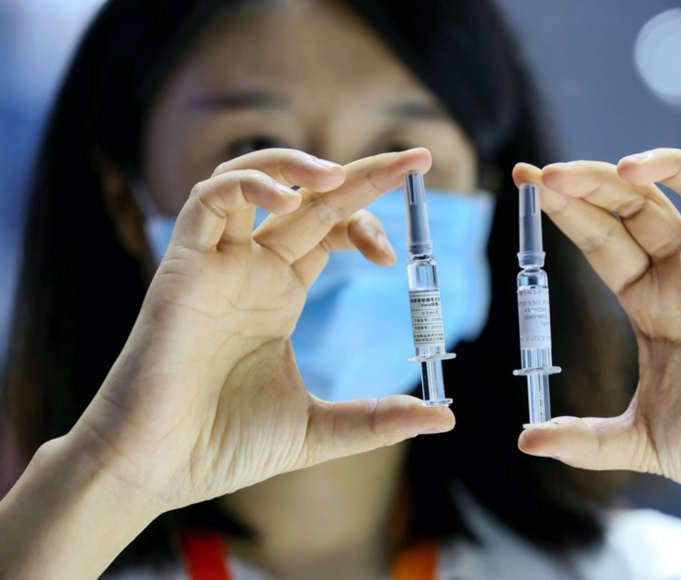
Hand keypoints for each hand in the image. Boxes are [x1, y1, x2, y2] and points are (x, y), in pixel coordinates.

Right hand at [71, 147, 453, 512]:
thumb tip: (444, 419)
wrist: (158, 469)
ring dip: (295, 164)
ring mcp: (216, 264)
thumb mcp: (319, 429)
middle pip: (307, 196)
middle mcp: (251, 269)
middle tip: (412, 159)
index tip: (393, 259)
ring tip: (338, 173)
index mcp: (280, 293)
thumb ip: (377, 419)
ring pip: (250, 179)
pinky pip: (206, 201)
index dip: (366, 225)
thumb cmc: (224, 446)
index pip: (329, 228)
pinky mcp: (181, 268)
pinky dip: (246, 186)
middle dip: (361, 174)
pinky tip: (284, 201)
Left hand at [514, 148, 680, 507]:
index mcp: (649, 301)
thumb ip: (584, 440)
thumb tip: (525, 442)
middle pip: (639, 206)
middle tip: (553, 174)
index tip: (527, 179)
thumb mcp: (639, 442)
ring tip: (626, 166)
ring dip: (669, 168)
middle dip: (596, 183)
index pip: (601, 238)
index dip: (567, 208)